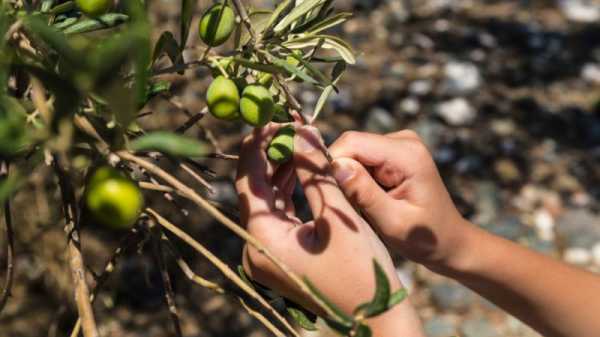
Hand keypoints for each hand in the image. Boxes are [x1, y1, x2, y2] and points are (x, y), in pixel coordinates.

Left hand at [236, 125, 423, 335]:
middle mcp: (255, 249)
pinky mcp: (280, 256)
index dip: (257, 147)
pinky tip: (298, 171)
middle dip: (269, 157)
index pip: (247, 182)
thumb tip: (302, 131)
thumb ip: (316, 172)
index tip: (271, 120)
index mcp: (263, 240)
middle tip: (287, 128)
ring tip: (295, 144)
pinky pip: (277, 216)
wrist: (375, 316)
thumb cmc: (361, 269)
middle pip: (254, 191)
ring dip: (279, 173)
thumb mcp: (338, 215)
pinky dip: (287, 193)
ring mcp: (267, 254)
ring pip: (266, 202)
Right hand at [329, 130, 473, 272]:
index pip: (352, 143)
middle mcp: (404, 140)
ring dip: (348, 178)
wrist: (450, 241)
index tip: (329, 196)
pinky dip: (356, 179)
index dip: (331, 165)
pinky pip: (360, 158)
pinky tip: (368, 200)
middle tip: (347, 206)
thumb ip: (364, 193)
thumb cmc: (425, 238)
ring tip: (361, 207)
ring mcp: (399, 143)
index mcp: (408, 154)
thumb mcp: (393, 222)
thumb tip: (336, 166)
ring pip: (352, 152)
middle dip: (340, 173)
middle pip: (350, 145)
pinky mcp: (393, 151)